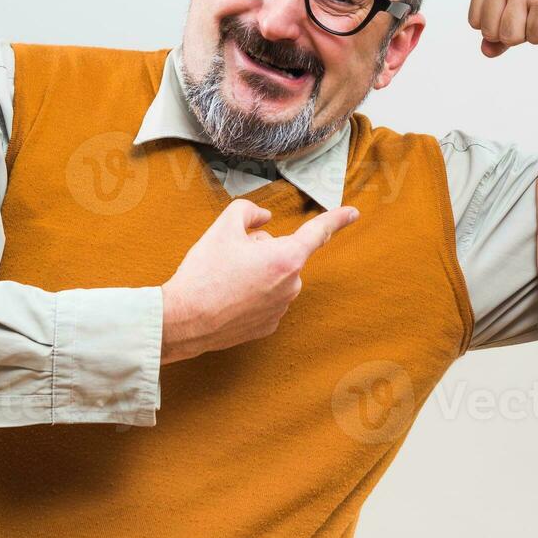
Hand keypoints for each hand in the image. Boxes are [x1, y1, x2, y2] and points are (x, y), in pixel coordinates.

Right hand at [160, 198, 359, 363]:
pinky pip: (266, 298)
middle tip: (230, 259)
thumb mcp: (223, 227)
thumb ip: (249, 211)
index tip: (353, 213)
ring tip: (225, 281)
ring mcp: (282, 308)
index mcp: (287, 258)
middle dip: (262, 251)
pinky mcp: (269, 325)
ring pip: (273, 277)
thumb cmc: (204, 273)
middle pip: (282, 254)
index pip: (318, 232)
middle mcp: (292, 285)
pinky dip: (251, 295)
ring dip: (256, 273)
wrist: (184, 320)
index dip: (337, 219)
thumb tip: (263, 219)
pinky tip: (228, 298)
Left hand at [468, 0, 537, 56]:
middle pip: (492, 33)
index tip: (518, 7)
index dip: (498, 24)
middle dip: (515, 30)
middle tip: (534, 7)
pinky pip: (536, 37)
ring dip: (533, 31)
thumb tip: (486, 51)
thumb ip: (496, 25)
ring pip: (511, 38)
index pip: (476, 22)